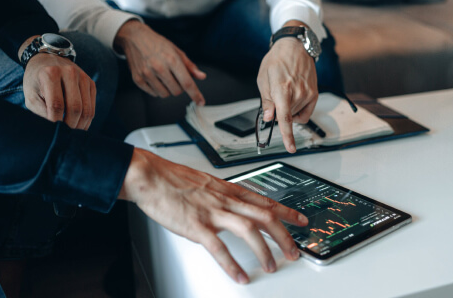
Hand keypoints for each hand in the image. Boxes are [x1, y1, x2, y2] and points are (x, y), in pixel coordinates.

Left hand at [23, 53, 95, 129]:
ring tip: (72, 132)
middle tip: (65, 134)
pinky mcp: (91, 83)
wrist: (47, 60)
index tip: (53, 131)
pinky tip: (79, 124)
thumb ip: (40, 112)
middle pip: (75, 107)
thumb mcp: (31, 95)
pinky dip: (87, 119)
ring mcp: (83, 77)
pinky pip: (92, 106)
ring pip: (87, 109)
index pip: (56, 105)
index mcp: (50, 74)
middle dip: (70, 125)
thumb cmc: (36, 82)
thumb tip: (55, 129)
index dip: (55, 121)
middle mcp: (69, 72)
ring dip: (80, 125)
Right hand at [114, 20, 206, 104]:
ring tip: (164, 77)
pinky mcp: (138, 79)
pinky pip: (153, 93)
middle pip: (177, 91)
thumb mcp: (176, 51)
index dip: (195, 94)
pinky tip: (155, 78)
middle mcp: (159, 67)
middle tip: (174, 76)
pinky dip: (157, 89)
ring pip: (165, 94)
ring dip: (168, 89)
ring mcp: (147, 74)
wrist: (135, 38)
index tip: (201, 102)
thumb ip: (190, 66)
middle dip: (179, 87)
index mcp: (171, 59)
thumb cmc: (157, 44)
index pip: (187, 83)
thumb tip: (202, 76)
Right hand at [118, 148, 307, 283]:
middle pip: (265, 216)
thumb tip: (234, 206)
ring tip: (272, 266)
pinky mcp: (197, 225)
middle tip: (295, 251)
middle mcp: (226, 200)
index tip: (301, 220)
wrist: (151, 177)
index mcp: (229, 190)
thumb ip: (223, 195)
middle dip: (284, 235)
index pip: (265, 200)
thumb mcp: (207, 184)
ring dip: (264, 250)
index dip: (287, 211)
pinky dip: (231, 264)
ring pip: (249, 230)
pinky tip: (239, 275)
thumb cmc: (175, 180)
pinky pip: (219, 247)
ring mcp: (212, 212)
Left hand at [257, 35, 317, 152]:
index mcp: (281, 90)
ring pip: (295, 116)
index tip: (290, 148)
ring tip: (285, 91)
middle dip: (278, 112)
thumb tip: (269, 118)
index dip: (286, 136)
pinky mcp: (314, 94)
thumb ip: (266, 101)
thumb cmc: (276, 61)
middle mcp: (298, 93)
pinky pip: (305, 114)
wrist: (295, 47)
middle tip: (275, 95)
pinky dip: (298, 112)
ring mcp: (308, 94)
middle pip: (286, 117)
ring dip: (288, 110)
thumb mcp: (263, 79)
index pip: (284, 118)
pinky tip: (294, 100)